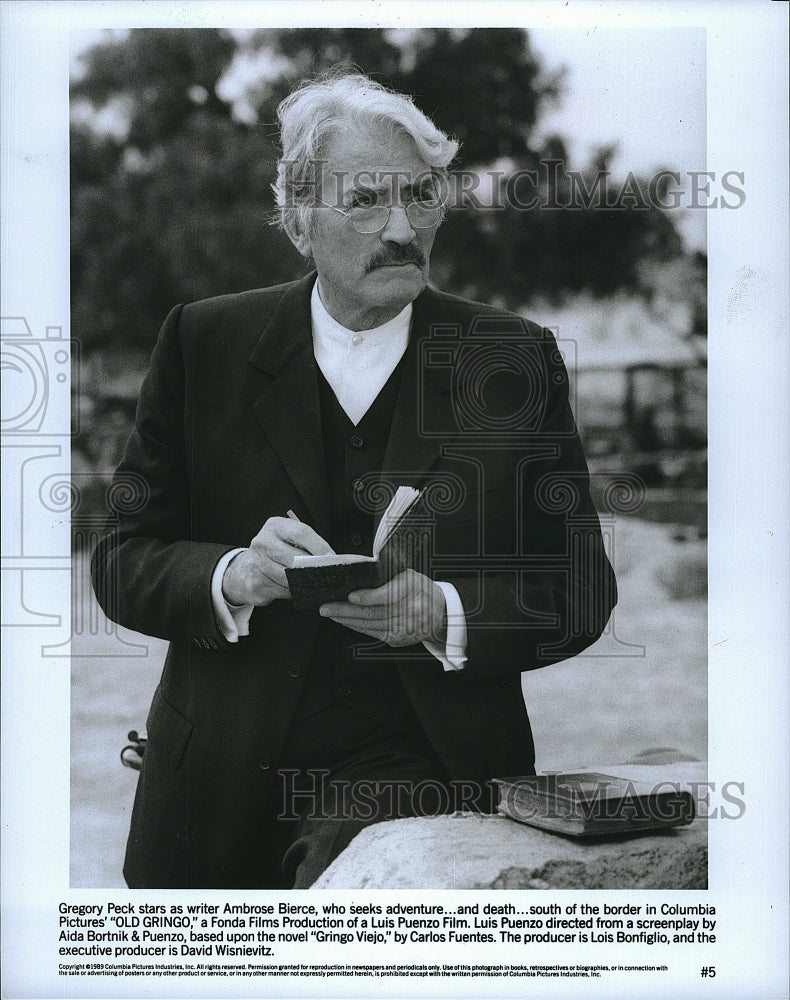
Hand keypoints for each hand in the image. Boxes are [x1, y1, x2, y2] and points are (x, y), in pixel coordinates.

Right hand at [222, 517, 333, 606]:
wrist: (244, 570)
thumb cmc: (274, 552)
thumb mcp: (287, 539)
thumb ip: (305, 544)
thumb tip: (329, 558)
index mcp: (274, 526)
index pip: (301, 533)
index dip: (319, 546)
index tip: (332, 557)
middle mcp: (263, 542)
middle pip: (296, 557)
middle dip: (313, 567)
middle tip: (327, 573)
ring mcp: (257, 563)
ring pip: (290, 577)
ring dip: (304, 582)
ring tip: (312, 581)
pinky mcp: (255, 583)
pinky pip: (283, 591)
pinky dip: (293, 591)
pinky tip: (296, 588)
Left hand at [319, 569, 446, 646]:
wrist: (440, 612)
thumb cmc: (420, 589)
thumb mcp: (408, 575)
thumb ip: (387, 576)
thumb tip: (360, 575)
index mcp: (413, 591)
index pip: (388, 596)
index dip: (368, 597)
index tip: (351, 596)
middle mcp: (410, 612)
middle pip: (374, 613)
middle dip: (346, 611)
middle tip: (327, 606)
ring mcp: (404, 629)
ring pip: (370, 625)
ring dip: (347, 620)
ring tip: (330, 613)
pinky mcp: (398, 639)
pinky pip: (372, 633)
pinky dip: (356, 627)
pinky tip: (344, 621)